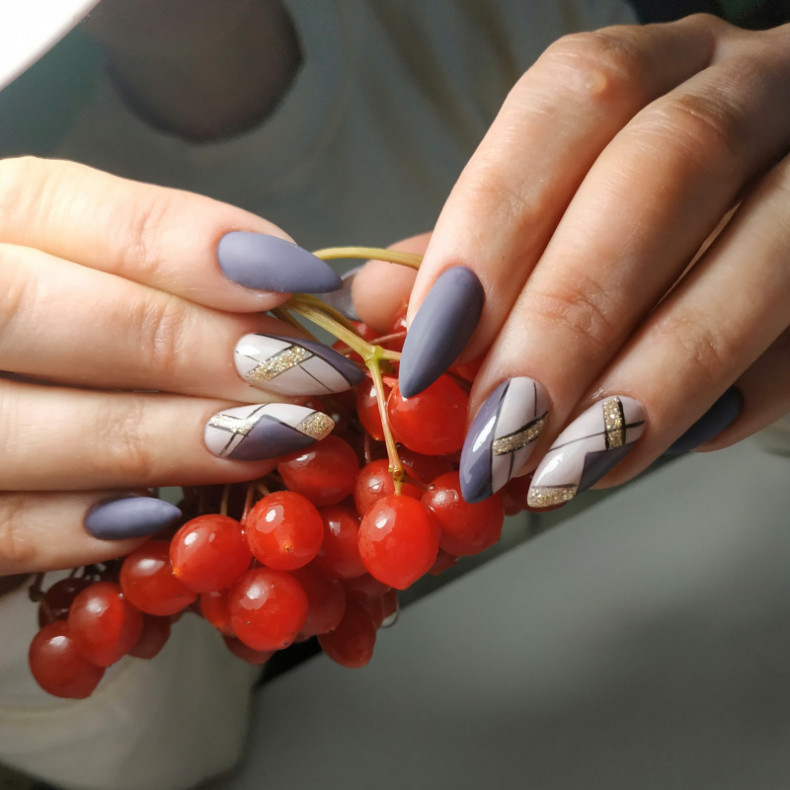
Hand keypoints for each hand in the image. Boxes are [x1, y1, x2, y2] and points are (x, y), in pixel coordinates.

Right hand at [0, 157, 349, 573]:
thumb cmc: (47, 331)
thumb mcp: (79, 266)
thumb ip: (156, 264)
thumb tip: (288, 282)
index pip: (59, 206)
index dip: (185, 244)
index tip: (297, 281)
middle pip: (29, 310)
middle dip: (184, 346)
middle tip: (305, 374)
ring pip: (15, 428)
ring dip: (160, 438)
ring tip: (270, 439)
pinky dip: (82, 528)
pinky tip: (167, 515)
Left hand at [356, 15, 789, 505]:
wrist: (783, 200)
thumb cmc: (643, 209)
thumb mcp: (554, 205)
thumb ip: (471, 247)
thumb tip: (371, 306)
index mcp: (650, 70)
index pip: (571, 105)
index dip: (492, 226)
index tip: (431, 346)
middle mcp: (747, 90)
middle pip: (663, 172)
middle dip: (567, 317)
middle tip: (498, 431)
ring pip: (761, 254)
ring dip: (650, 379)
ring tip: (565, 469)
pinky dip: (724, 405)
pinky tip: (645, 453)